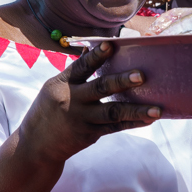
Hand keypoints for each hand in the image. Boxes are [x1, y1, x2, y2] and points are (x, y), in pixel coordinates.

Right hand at [18, 42, 160, 165]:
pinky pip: (115, 127)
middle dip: (122, 81)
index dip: (96, 55)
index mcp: (62, 84)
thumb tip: (90, 48)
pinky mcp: (90, 134)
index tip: (111, 44)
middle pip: (100, 88)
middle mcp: (72, 101)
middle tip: (142, 75)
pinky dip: (132, 123)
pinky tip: (149, 118)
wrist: (35, 146)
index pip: (81, 66)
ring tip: (157, 108)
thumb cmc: (47, 111)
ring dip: (137, 110)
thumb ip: (74, 72)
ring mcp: (82, 119)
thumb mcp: (52, 87)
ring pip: (113, 112)